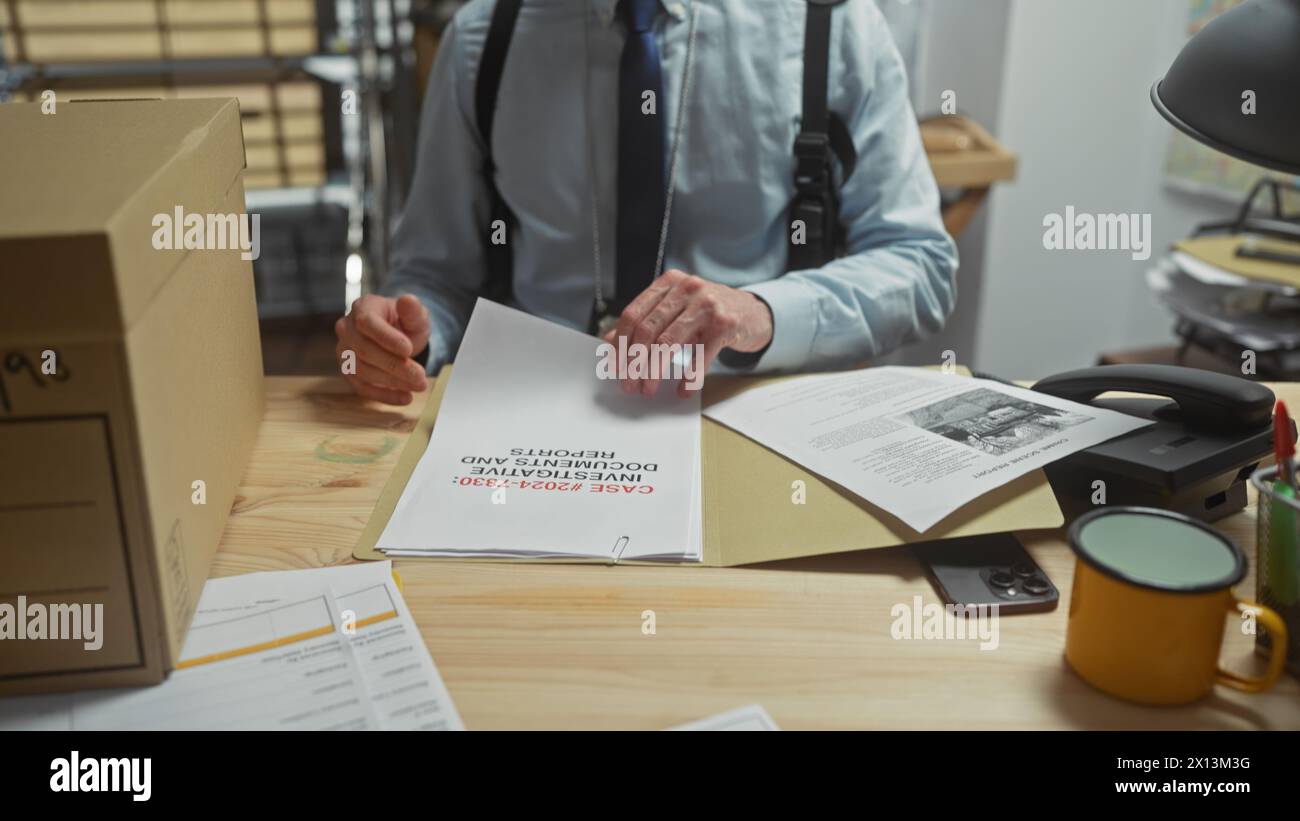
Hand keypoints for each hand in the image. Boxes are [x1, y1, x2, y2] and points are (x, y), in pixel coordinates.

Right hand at [334, 294, 430, 404]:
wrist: (399, 336)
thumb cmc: (405, 323)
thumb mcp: (415, 315)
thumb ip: (413, 310)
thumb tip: (408, 300)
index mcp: (362, 308)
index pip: (367, 322)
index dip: (386, 338)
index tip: (409, 350)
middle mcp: (347, 328)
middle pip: (365, 350)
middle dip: (394, 366)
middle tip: (420, 377)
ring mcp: (344, 351)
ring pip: (362, 370)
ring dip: (392, 382)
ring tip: (419, 386)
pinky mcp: (348, 371)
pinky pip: (362, 387)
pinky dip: (384, 395)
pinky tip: (405, 397)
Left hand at [604, 269, 772, 397]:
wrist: (752, 312)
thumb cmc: (708, 314)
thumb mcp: (676, 312)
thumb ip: (646, 322)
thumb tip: (610, 343)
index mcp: (669, 283)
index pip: (633, 314)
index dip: (620, 344)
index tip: (616, 368)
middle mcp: (686, 288)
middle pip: (647, 330)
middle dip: (634, 363)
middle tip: (631, 385)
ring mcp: (707, 304)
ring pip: (667, 343)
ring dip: (654, 372)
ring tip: (649, 389)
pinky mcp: (725, 324)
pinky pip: (699, 356)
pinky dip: (689, 378)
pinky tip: (683, 390)